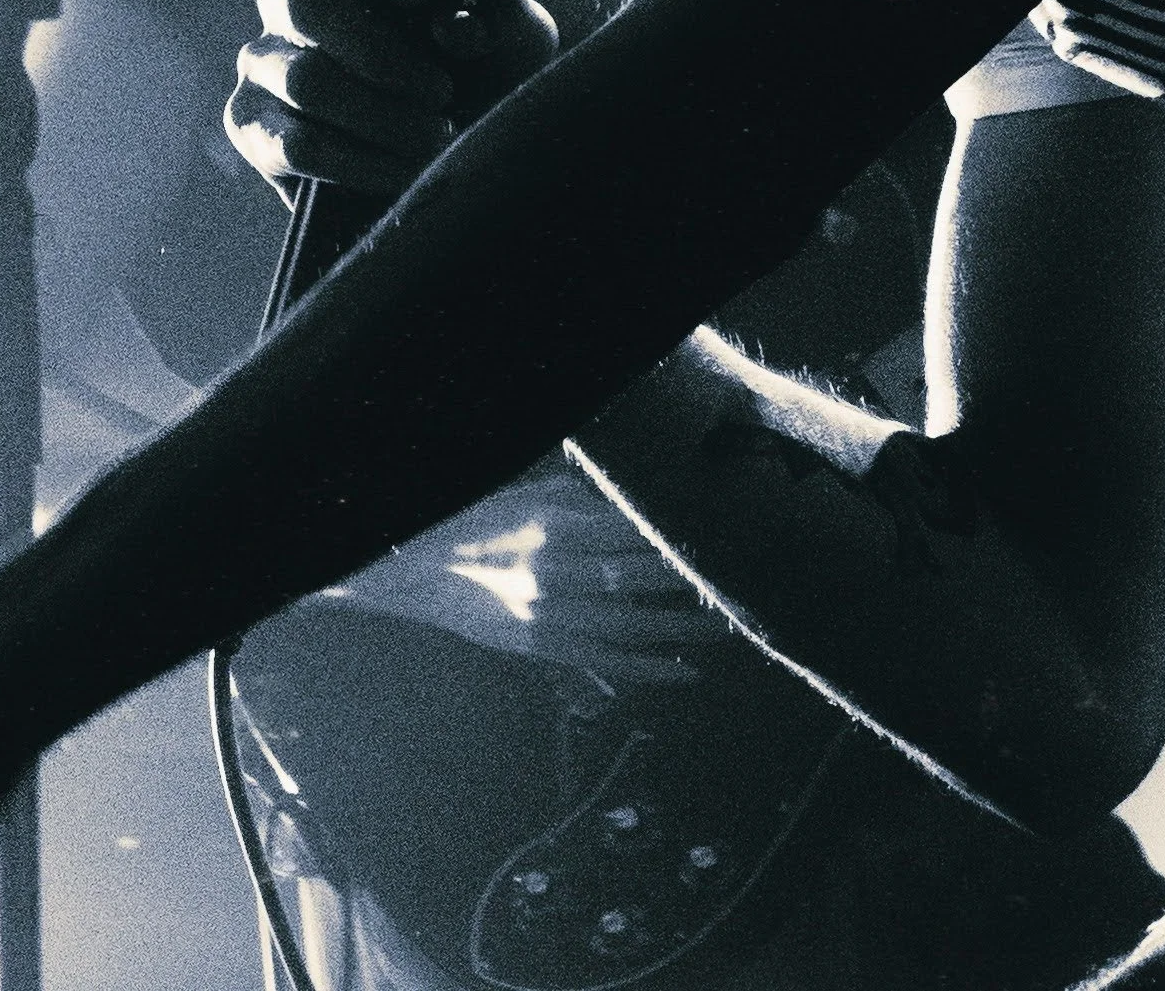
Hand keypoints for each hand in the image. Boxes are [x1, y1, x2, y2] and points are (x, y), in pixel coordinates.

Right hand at [225, 0, 558, 202]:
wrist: (457, 162)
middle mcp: (292, 3)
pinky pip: (297, 143)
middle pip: (307, 2)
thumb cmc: (484, 79)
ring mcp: (264, 64)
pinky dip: (361, 160)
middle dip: (381, 53)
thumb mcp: (516, 41)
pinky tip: (405, 170)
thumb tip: (451, 26)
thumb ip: (502, 16)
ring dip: (380, 115)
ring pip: (305, 80)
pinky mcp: (254, 129)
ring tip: (436, 137)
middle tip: (443, 91)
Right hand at [332, 473, 712, 684]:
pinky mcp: (545, 648)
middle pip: (647, 578)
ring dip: (690, 628)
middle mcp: (561, 570)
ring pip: (638, 626)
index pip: (641, 527)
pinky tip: (691, 671)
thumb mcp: (535, 493)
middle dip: (697, 579)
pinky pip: (609, 662)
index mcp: (560, 522)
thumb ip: (590, 496)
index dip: (687, 532)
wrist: (416, 569)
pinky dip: (653, 670)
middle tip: (748, 577)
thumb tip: (645, 492)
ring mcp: (553, 615)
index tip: (731, 529)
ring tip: (735, 625)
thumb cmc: (481, 521)